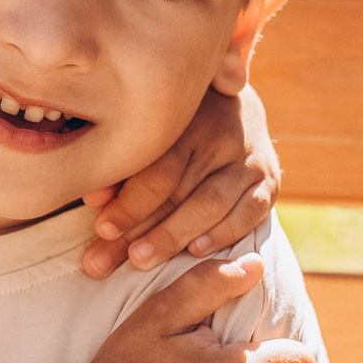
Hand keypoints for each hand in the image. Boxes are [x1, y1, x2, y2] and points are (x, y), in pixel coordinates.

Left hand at [80, 84, 280, 278]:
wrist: (236, 102)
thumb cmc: (177, 125)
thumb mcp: (152, 133)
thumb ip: (125, 166)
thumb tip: (92, 199)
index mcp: (186, 120)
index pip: (158, 170)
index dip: (129, 203)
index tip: (101, 229)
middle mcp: (222, 136)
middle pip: (179, 193)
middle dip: (140, 231)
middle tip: (105, 260)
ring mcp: (249, 160)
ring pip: (211, 205)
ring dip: (174, 236)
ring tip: (140, 260)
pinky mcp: (269, 181)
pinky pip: (249, 213)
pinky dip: (222, 234)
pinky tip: (195, 252)